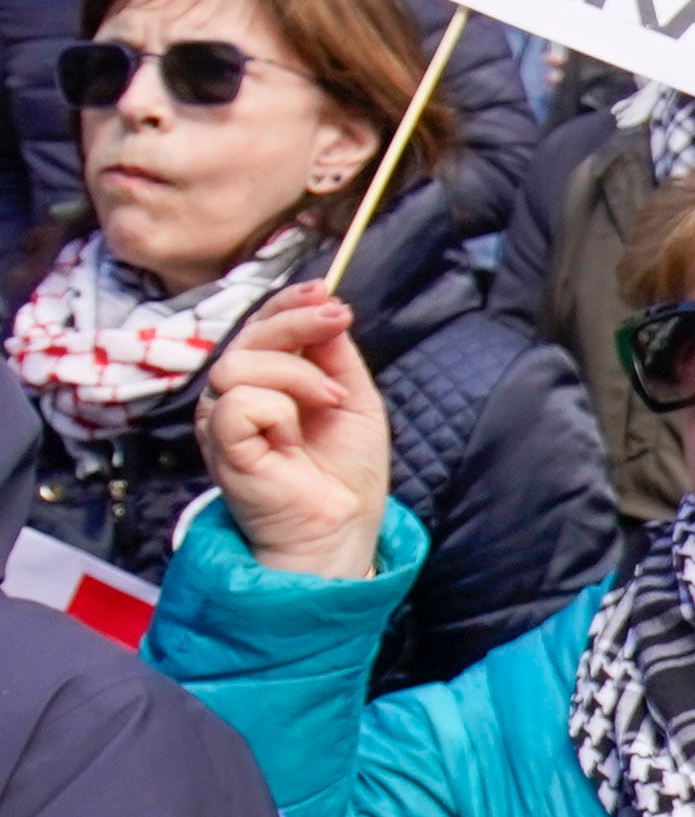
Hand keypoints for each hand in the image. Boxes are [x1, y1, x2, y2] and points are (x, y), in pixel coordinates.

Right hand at [198, 286, 389, 579]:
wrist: (343, 525)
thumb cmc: (344, 470)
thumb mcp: (352, 398)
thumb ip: (334, 355)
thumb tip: (327, 307)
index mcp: (262, 382)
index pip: (259, 325)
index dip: (287, 303)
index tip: (324, 291)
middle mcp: (232, 396)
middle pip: (247, 335)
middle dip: (296, 321)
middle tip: (337, 321)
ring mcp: (221, 421)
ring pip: (240, 363)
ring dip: (297, 375)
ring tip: (328, 403)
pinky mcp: (220, 446)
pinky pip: (238, 403)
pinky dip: (278, 410)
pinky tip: (294, 436)